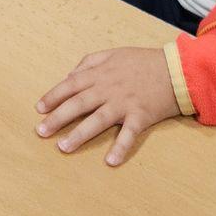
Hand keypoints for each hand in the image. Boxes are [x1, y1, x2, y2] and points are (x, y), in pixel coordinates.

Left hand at [35, 46, 180, 165]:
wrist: (176, 69)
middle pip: (78, 104)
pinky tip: (110, 161)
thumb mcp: (114, 54)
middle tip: (41, 131)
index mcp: (101, 73)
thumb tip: (70, 76)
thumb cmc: (143, 61)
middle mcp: (109, 89)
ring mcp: (125, 103)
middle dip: (57, 118)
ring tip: (63, 147)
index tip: (39, 108)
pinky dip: (120, 148)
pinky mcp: (141, 116)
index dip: (53, 96)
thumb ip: (89, 62)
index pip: (70, 85)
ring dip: (79, 134)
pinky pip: (129, 134)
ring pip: (98, 120)